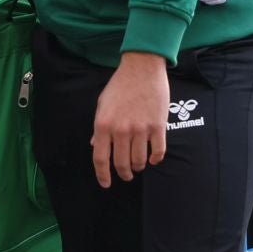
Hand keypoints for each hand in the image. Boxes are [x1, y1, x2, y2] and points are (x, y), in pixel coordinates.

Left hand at [91, 53, 169, 188]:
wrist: (142, 67)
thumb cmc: (120, 85)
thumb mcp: (102, 104)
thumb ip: (99, 127)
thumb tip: (94, 146)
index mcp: (103, 124)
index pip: (100, 158)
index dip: (102, 175)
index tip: (106, 184)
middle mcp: (121, 129)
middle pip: (121, 164)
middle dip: (124, 174)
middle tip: (126, 175)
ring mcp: (140, 129)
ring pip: (139, 161)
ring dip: (139, 166)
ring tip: (138, 165)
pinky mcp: (158, 126)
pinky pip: (158, 152)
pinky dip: (155, 159)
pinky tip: (153, 158)